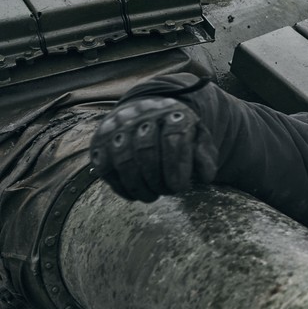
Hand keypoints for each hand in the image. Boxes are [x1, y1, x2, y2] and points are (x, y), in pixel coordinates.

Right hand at [90, 97, 217, 201]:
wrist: (149, 113)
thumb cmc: (178, 132)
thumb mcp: (199, 138)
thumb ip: (205, 156)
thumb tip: (205, 176)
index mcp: (171, 112)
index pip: (173, 138)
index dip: (176, 167)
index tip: (181, 187)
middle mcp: (141, 115)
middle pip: (146, 150)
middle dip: (158, 178)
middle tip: (168, 191)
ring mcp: (117, 127)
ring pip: (124, 160)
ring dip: (139, 185)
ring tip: (152, 196)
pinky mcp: (100, 141)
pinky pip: (105, 168)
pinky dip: (121, 186)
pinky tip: (135, 194)